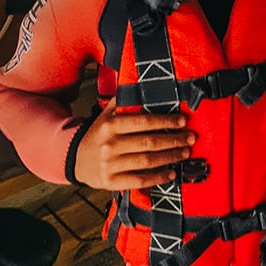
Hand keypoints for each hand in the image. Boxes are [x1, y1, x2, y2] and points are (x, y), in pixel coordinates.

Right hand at [73, 108, 196, 190]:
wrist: (75, 159)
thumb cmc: (98, 135)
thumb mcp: (105, 115)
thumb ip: (123, 102)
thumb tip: (142, 84)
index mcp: (110, 125)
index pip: (143, 121)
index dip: (165, 121)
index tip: (182, 120)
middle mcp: (110, 144)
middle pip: (149, 142)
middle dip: (174, 140)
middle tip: (191, 138)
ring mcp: (110, 164)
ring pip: (147, 161)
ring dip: (170, 157)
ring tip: (185, 153)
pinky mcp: (112, 181)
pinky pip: (140, 180)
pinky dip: (158, 177)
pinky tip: (171, 173)